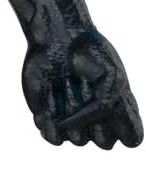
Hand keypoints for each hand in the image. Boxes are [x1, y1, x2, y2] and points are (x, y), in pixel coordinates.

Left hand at [22, 29, 142, 148]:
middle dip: (95, 117)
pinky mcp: (48, 120)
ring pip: (77, 139)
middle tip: (87, 86)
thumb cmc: (89, 54)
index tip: (115, 100)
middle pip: (104, 142)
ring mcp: (73, 124)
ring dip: (72, 109)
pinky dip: (51, 118)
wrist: (59, 38)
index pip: (131, 139)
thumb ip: (104, 106)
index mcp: (120, 112)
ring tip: (67, 83)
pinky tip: (50, 95)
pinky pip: (53, 137)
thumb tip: (72, 127)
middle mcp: (98, 123)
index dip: (124, 125)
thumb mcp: (111, 76)